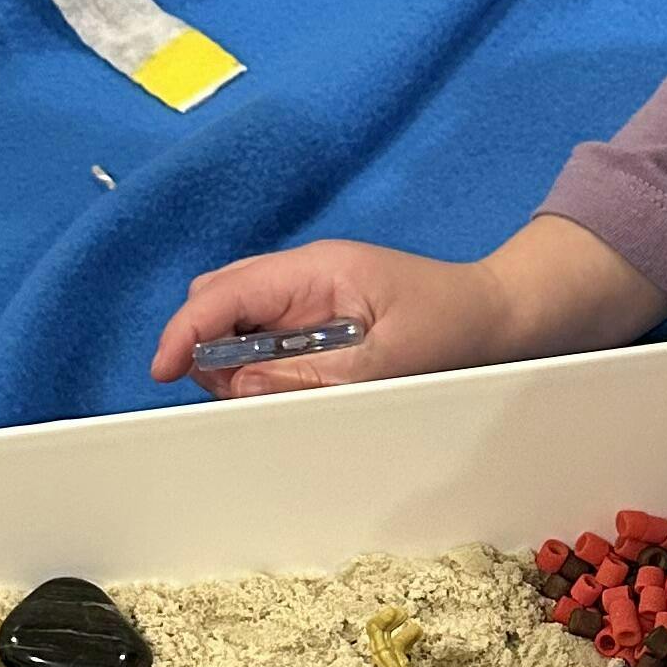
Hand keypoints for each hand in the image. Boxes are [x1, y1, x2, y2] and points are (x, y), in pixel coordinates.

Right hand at [151, 217, 662, 394]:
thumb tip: (239, 388)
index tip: (162, 370)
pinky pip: (267, 345)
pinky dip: (262, 371)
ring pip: (236, 326)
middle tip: (243, 395)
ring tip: (283, 395)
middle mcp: (301, 279)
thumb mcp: (390, 359)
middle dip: (207, 350)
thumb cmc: (455, 326)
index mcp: (315, 270)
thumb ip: (313, 376)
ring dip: (237, 366)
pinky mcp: (317, 324)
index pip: (224, 292)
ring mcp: (307, 300)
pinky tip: (294, 390)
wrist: (503, 317)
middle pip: (217, 304)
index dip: (185, 330)